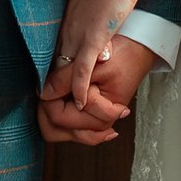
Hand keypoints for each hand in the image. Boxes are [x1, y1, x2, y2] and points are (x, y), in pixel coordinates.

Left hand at [38, 23, 154, 146]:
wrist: (138, 51)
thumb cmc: (123, 57)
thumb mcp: (92, 65)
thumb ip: (66, 80)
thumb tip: (43, 93)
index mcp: (102, 116)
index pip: (58, 116)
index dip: (48, 97)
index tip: (51, 80)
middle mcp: (98, 125)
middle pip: (54, 128)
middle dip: (47, 107)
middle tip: (53, 86)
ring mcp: (94, 124)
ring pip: (57, 129)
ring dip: (52, 109)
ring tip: (60, 88)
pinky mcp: (91, 117)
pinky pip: (65, 126)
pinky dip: (58, 112)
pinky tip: (62, 96)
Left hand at [48, 0, 141, 117]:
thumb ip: (87, 6)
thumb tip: (91, 10)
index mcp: (67, 21)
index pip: (57, 51)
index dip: (58, 69)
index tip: (59, 82)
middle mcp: (68, 31)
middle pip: (57, 63)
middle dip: (58, 84)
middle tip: (59, 102)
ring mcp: (78, 36)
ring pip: (66, 70)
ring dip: (67, 91)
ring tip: (69, 108)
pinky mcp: (92, 40)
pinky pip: (82, 69)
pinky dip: (80, 87)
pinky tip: (80, 102)